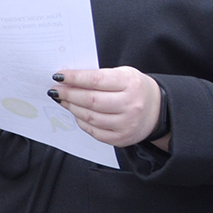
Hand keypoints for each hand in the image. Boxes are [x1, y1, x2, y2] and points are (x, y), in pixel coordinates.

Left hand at [49, 67, 166, 149]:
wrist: (157, 109)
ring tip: (63, 100)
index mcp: (130, 84)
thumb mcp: (123, 74)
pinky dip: (81, 121)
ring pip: (90, 117)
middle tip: (55, 90)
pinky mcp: (121, 138)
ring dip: (72, 108)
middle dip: (69, 94)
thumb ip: (100, 76)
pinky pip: (94, 131)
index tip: (59, 75)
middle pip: (91, 100)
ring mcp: (126, 124)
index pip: (96, 80)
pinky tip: (76, 113)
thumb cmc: (134, 88)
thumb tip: (69, 79)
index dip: (75, 78)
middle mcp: (130, 105)